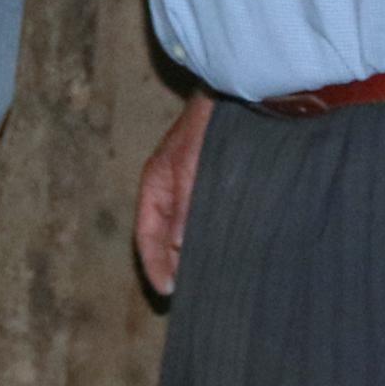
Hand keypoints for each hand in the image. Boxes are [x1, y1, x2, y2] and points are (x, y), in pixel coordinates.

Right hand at [134, 93, 209, 296]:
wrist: (238, 93)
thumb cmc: (208, 127)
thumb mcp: (192, 169)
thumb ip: (185, 206)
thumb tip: (179, 246)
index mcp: (155, 185)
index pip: (146, 234)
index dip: (154, 265)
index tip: (168, 291)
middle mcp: (170, 189)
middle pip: (165, 237)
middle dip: (173, 264)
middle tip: (190, 292)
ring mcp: (192, 186)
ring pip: (186, 230)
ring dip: (193, 252)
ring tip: (209, 277)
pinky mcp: (214, 184)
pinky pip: (206, 218)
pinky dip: (210, 237)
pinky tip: (225, 249)